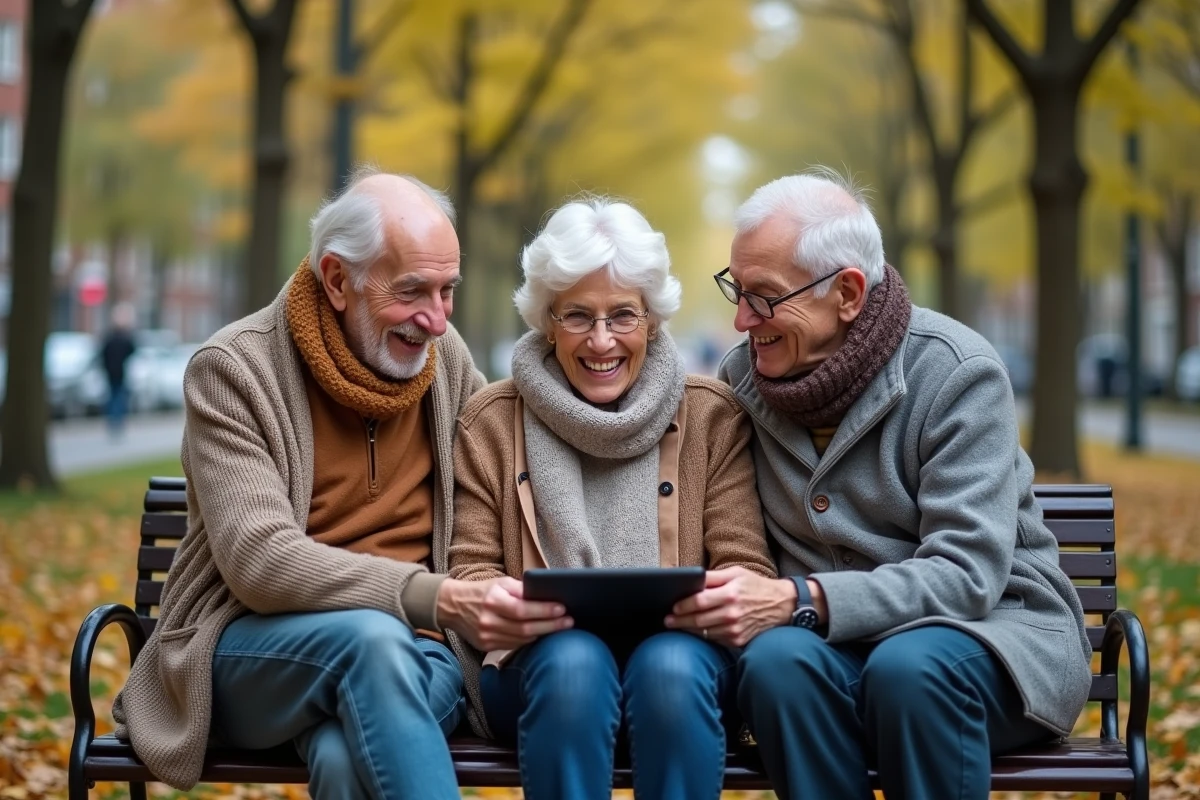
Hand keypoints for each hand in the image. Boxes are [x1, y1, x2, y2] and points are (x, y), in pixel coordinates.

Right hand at [436, 576, 571, 651]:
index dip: (544, 611)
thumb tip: (545, 594)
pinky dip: (529, 640)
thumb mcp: (500, 582)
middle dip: (550, 625)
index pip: (522, 610)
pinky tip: (541, 634)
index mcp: (492, 601)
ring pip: (521, 640)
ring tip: (560, 628)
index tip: (562, 609)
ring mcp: (486, 636)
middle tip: (569, 621)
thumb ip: (521, 589)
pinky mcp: (486, 646)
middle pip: (525, 628)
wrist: (451, 606)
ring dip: (543, 634)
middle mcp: (488, 621)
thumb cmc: (481, 591)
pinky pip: (513, 645)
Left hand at [665, 568, 796, 646]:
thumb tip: (691, 578)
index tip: (672, 607)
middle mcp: (732, 613)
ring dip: (688, 630)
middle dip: (679, 621)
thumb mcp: (736, 573)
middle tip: (667, 621)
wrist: (782, 605)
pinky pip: (714, 640)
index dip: (682, 606)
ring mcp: (735, 629)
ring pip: (704, 633)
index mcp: (730, 594)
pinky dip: (703, 636)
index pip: (699, 602)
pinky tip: (695, 631)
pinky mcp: (738, 640)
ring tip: (676, 626)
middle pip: (698, 620)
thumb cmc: (756, 586)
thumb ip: (712, 577)